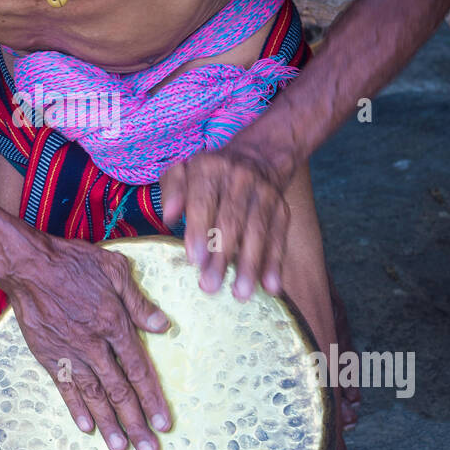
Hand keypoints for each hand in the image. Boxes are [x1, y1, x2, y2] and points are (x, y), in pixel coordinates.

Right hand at [2, 235, 172, 449]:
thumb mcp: (114, 269)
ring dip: (109, 424)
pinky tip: (87, 428)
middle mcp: (94, 344)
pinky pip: (65, 387)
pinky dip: (76, 408)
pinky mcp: (48, 355)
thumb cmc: (73, 262)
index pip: (139, 369)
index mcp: (114, 323)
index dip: (153, 398)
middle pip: (119, 391)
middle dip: (136, 423)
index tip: (164, 423)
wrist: (28, 265)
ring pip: (93, 395)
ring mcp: (69, 352)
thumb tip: (162, 326)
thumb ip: (138, 301)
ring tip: (122, 448)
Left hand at [159, 147, 291, 300]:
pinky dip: (275, 263)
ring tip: (240, 293)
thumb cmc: (209, 174)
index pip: (204, 200)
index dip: (199, 230)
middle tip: (210, 285)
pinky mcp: (281, 210)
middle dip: (221, 255)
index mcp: (210, 168)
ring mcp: (264, 194)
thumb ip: (172, 189)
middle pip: (231, 220)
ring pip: (257, 231)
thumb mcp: (184, 169)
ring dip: (249, 265)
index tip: (194, 260)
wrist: (259, 156)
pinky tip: (270, 286)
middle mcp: (240, 178)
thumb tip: (168, 216)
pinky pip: (279, 238)